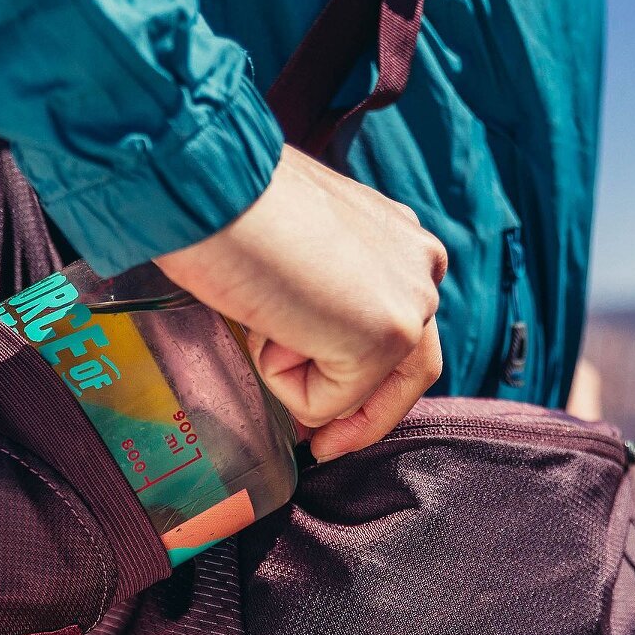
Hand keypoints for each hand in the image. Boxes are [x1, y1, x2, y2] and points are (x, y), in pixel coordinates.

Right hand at [155, 146, 447, 460]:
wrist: (215, 187)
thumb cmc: (227, 205)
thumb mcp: (286, 251)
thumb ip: (312, 297)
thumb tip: (302, 364)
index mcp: (397, 236)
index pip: (402, 328)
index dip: (364, 379)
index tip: (325, 417)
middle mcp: (420, 263)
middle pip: (410, 370)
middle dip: (361, 415)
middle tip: (319, 447)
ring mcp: (411, 301)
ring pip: (363, 387)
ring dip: (304, 381)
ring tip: (262, 331)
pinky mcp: (387, 337)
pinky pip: (327, 401)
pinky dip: (283, 381)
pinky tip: (264, 322)